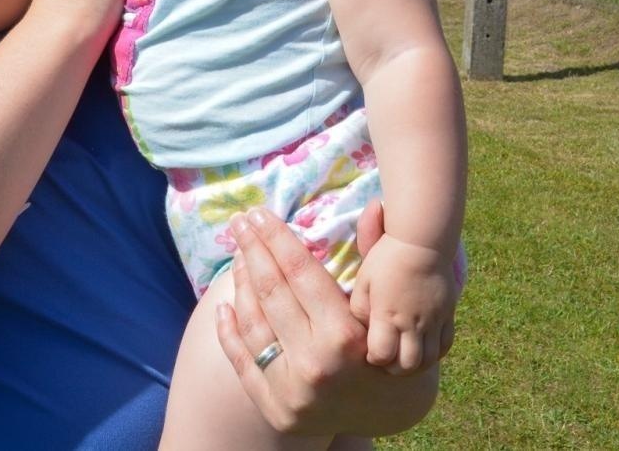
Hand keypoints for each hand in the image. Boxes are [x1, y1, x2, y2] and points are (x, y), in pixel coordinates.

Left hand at [213, 206, 439, 436]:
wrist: (395, 413)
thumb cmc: (391, 348)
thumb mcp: (387, 306)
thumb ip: (374, 255)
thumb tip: (374, 205)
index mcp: (345, 334)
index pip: (300, 271)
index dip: (276, 236)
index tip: (258, 212)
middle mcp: (315, 362)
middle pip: (271, 292)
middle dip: (252, 249)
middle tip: (239, 222)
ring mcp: (290, 390)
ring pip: (252, 322)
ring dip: (240, 283)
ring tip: (237, 255)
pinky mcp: (274, 409)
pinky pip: (242, 361)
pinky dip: (229, 331)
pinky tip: (223, 303)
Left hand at [350, 201, 457, 374]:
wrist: (421, 241)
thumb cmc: (386, 258)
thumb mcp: (363, 281)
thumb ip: (360, 309)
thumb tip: (364, 330)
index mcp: (388, 315)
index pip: (381, 355)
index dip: (375, 359)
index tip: (371, 350)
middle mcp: (413, 323)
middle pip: (408, 365)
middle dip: (395, 368)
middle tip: (388, 358)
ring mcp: (433, 321)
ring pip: (430, 359)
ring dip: (416, 363)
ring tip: (405, 354)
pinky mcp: (448, 315)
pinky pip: (446, 345)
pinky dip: (435, 352)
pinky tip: (425, 346)